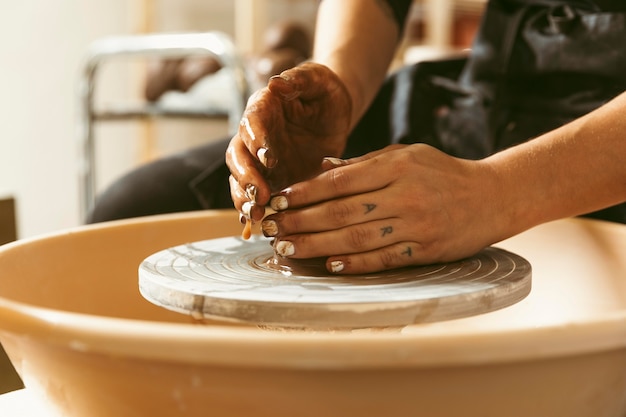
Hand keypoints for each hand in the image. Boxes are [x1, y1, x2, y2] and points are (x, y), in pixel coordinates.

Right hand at [226, 62, 351, 220]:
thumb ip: (299, 79)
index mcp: (263, 107)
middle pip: (238, 155)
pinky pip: (254, 195)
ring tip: (255, 214)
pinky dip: (251, 210)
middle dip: (245, 176)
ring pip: (240, 179)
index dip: (256, 139)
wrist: (332, 114)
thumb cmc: (324, 92)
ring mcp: (259, 160)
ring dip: (243, 197)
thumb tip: (276, 84)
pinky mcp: (270, 178)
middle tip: (258, 194)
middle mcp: (254, 135)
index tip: (267, 157)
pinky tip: (254, 226)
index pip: (252, 122)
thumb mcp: (317, 79)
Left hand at [260, 144, 506, 273]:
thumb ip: (365, 163)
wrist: (493, 196)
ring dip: (317, 245)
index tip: (279, 199)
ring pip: (356, 238)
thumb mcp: (408, 154)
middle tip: (270, 227)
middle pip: (340, 211)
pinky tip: (330, 265)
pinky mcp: (425, 250)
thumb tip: (322, 168)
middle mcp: (403, 195)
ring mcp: (415, 225)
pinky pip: (384, 259)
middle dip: (300, 220)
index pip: (339, 181)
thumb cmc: (444, 172)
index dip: (305, 192)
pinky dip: (356, 264)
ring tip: (288, 247)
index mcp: (396, 166)